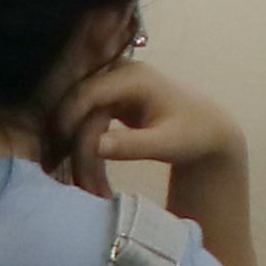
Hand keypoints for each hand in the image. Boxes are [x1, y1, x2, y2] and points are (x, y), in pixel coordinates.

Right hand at [49, 60, 246, 192]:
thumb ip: (134, 144)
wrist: (208, 131)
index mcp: (135, 77)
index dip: (68, 121)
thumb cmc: (193, 134)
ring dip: (81, 155)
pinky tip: (88, 178)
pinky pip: (86, 126)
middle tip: (79, 184)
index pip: (88, 94)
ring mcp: (113, 88)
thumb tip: (96, 146)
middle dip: (75, 147)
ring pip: (80, 122)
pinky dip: (86, 151)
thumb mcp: (167, 143)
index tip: (58, 154)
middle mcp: (120, 75)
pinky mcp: (110, 103)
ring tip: (91, 189)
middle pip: (80, 111)